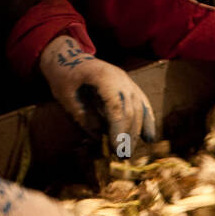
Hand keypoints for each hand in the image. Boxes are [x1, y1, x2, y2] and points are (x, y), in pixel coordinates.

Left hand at [39, 35, 156, 146]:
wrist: (70, 59)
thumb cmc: (65, 78)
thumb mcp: (66, 97)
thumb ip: (83, 116)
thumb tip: (99, 137)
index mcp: (103, 77)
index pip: (116, 107)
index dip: (118, 130)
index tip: (116, 149)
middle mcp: (121, 78)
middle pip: (131, 110)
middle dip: (127, 136)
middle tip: (122, 156)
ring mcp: (129, 82)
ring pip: (139, 109)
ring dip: (135, 133)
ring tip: (128, 153)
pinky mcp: (131, 88)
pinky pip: (143, 105)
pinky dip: (147, 122)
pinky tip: (149, 139)